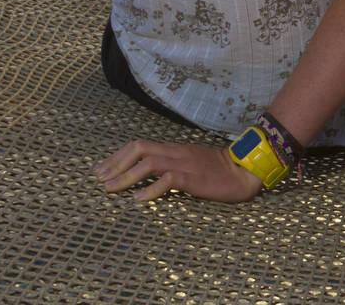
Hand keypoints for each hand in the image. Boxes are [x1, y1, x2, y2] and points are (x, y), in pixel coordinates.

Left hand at [94, 140, 262, 202]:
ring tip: (110, 189)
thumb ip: (171, 167)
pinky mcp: (194, 178)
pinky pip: (168, 179)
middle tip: (99, 179)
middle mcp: (176, 152)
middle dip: (115, 163)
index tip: (101, 169)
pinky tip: (138, 199)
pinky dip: (150, 189)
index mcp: (174, 149)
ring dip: (125, 176)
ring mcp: (185, 163)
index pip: (139, 145)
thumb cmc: (218, 170)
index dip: (117, 156)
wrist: (244, 170)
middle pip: (139, 149)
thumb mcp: (190, 164)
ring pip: (148, 163)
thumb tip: (146, 178)